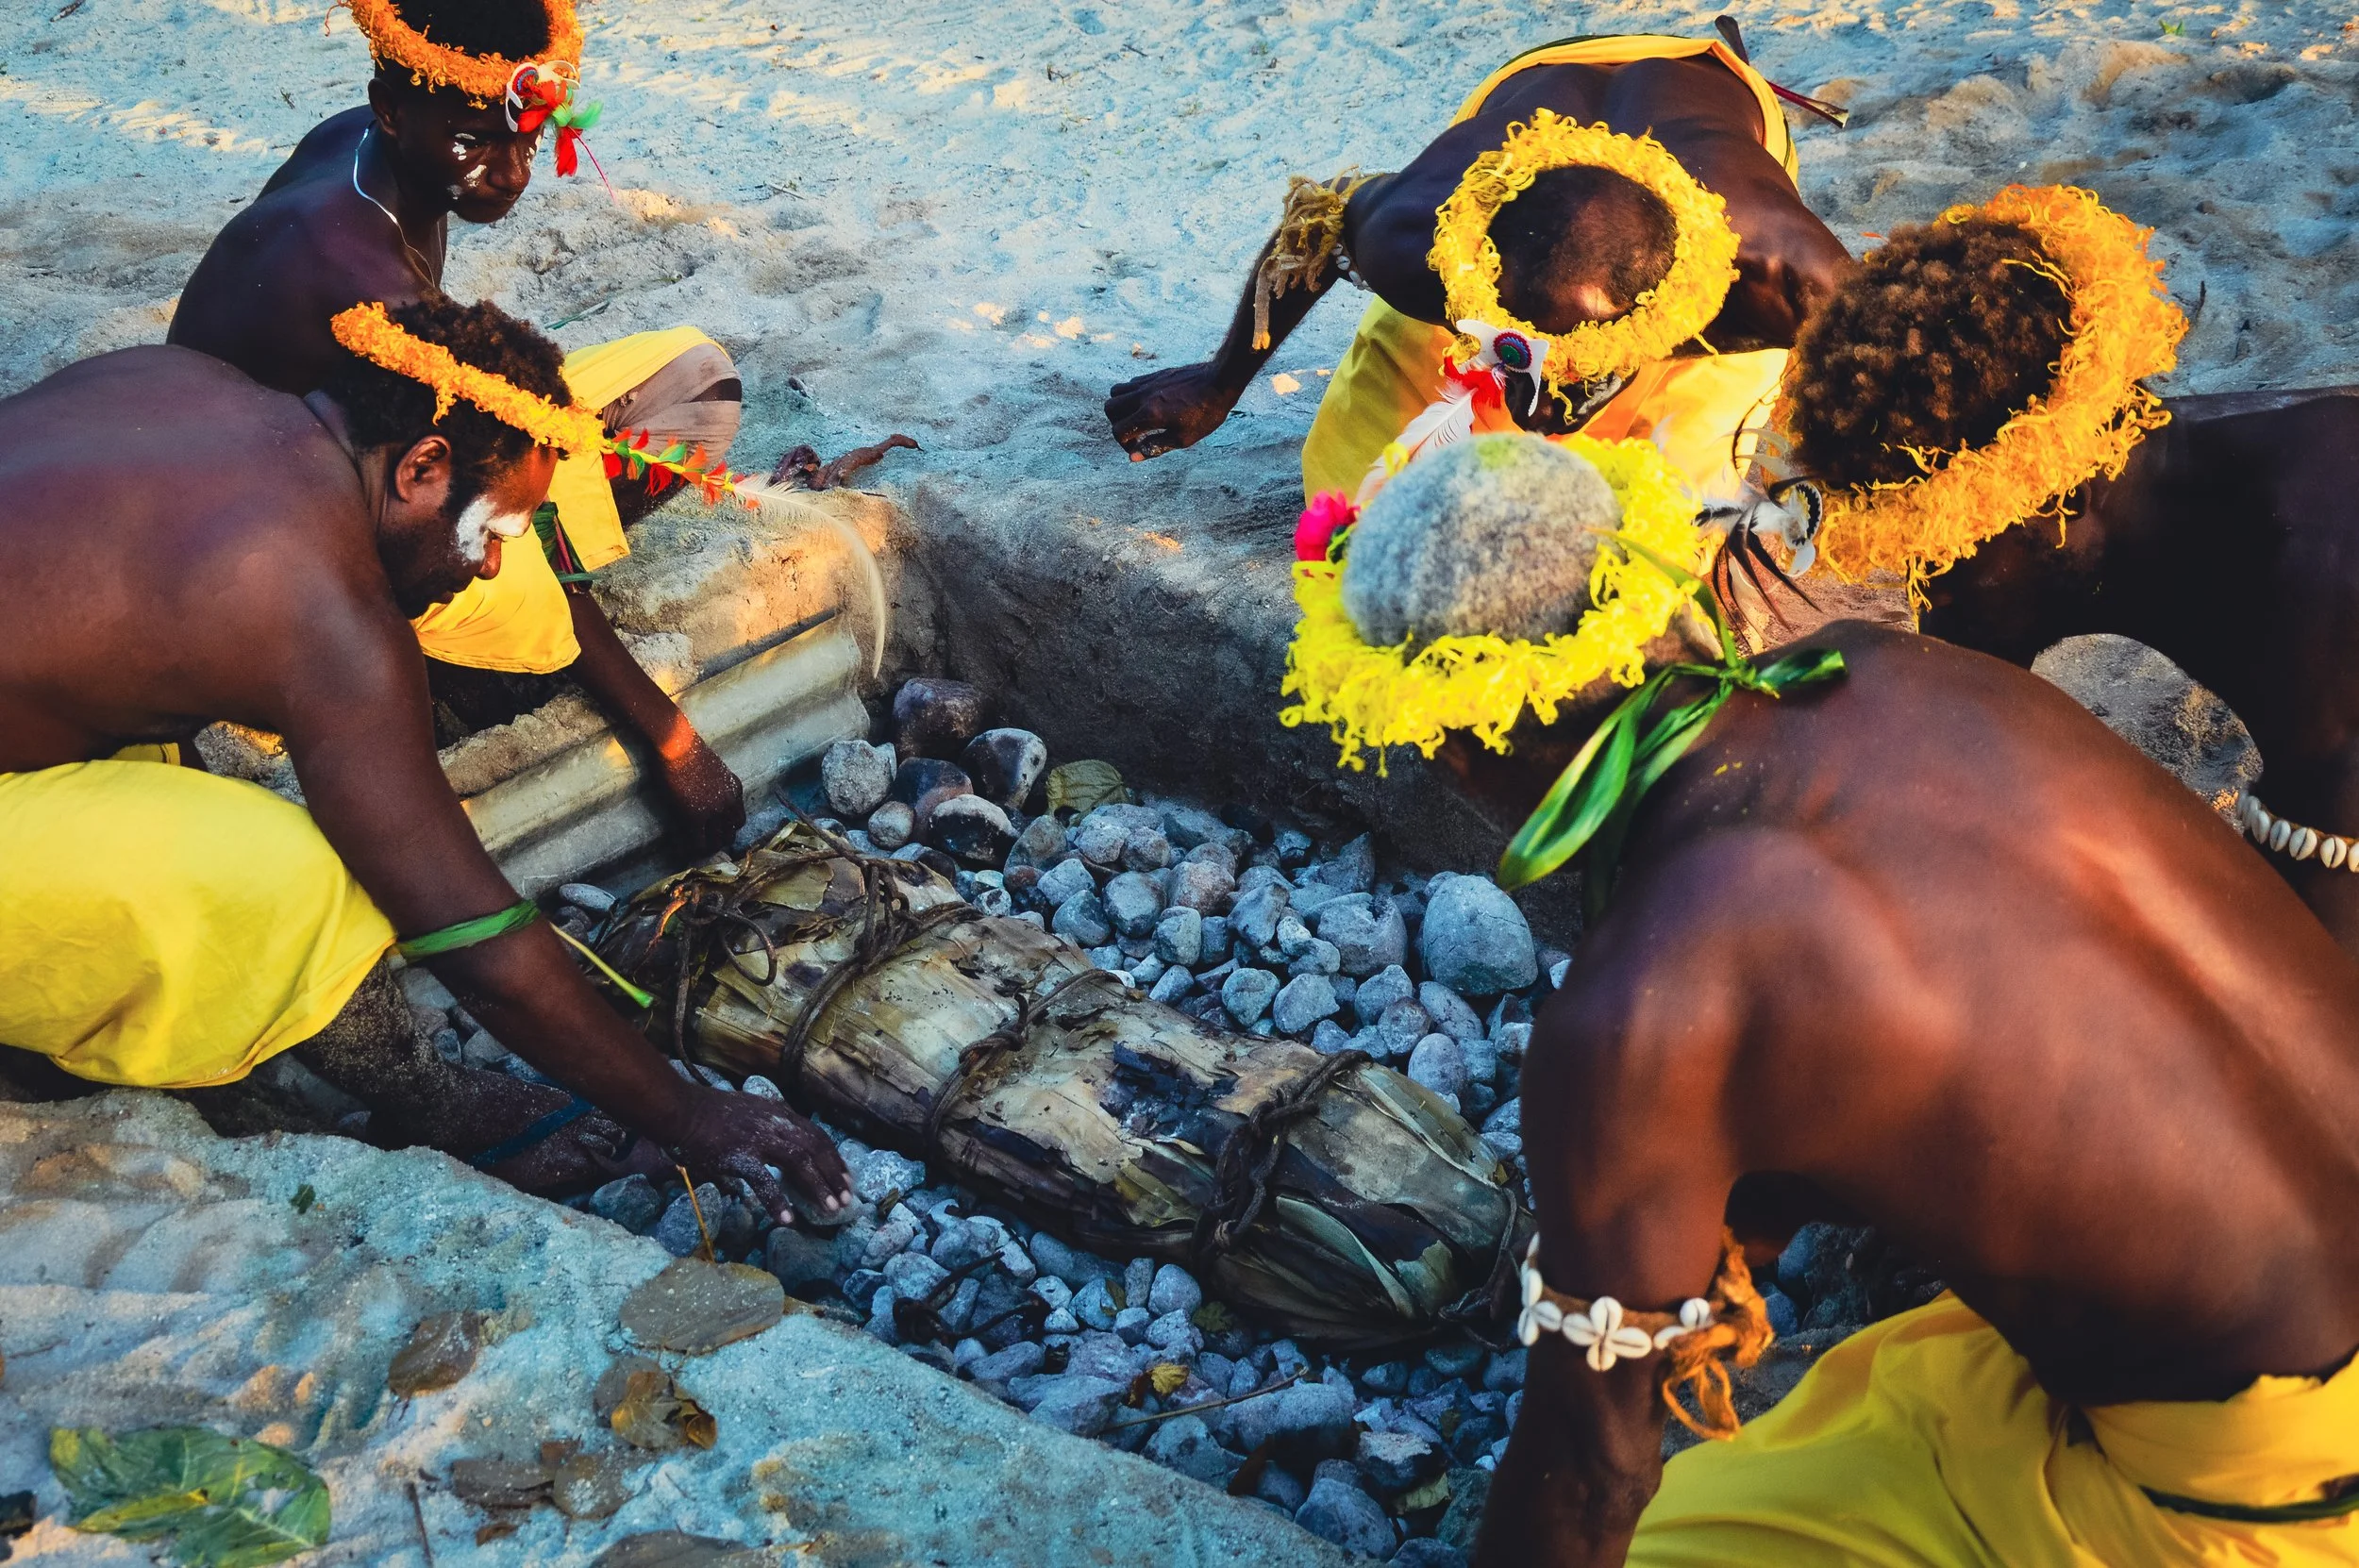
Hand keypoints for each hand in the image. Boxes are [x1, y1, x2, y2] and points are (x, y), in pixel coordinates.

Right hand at [655, 731, 745, 855]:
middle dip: (719, 841)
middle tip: (706, 845)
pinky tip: (683, 851)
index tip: (716, 832)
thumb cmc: (689, 749)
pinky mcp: (695, 816)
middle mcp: (729, 802)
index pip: (739, 819)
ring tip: (696, 851)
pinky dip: (692, 849)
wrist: (678, 743)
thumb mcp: (714, 768)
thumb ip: (717, 784)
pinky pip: (698, 842)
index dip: (727, 828)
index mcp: (736, 789)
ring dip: (707, 848)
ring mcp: (713, 811)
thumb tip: (708, 794)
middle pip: (731, 833)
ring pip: (716, 841)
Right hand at [667, 1085, 854, 1223]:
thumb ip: (765, 1128)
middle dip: (834, 1174)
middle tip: (848, 1197)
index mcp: (778, 1113)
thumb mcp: (748, 1112)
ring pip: (798, 1162)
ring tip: (831, 1208)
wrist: (680, 1109)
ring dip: (817, 1186)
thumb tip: (776, 1152)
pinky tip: (788, 1219)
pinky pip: (763, 1181)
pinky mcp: (738, 1156)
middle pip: (815, 1148)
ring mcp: (757, 1139)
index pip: (816, 1135)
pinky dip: (777, 1201)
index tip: (846, 1177)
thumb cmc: (708, 1113)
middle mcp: (773, 1123)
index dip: (834, 1157)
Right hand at [1105, 361, 1243, 460]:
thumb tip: (1133, 457)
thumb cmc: (1206, 413)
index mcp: (1150, 414)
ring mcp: (1147, 383)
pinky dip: (1131, 396)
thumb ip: (1156, 447)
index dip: (1124, 444)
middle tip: (1134, 433)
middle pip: (1110, 409)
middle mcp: (1144, 396)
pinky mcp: (1154, 375)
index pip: (1119, 430)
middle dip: (1116, 424)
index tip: (1138, 447)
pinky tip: (1149, 405)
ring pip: (1116, 393)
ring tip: (1137, 418)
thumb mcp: (1184, 438)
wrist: (1219, 382)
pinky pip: (1130, 384)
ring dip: (1120, 408)